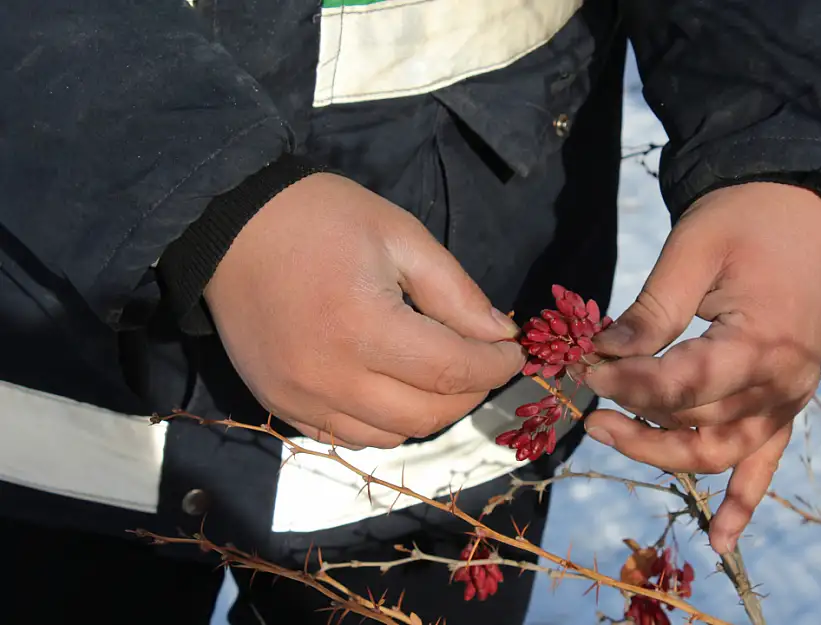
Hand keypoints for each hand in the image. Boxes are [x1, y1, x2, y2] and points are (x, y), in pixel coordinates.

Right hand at [204, 173, 524, 449]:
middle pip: (427, 415)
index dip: (495, 367)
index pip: (452, 371)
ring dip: (429, 413)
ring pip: (392, 436)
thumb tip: (501, 336)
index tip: (514, 353)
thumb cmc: (321, 218)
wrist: (229, 226)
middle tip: (482, 362)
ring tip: (440, 375)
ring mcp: (301, 399)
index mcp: (364, 326)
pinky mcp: (281, 406)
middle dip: (470, 393)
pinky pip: (350, 438)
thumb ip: (455, 292)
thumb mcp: (400, 236)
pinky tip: (393, 390)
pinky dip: (385, 424)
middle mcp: (331, 377)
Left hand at [576, 182, 820, 553]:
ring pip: (719, 452)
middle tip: (585, 403)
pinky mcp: (787, 402)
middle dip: (633, 418)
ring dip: (662, 454)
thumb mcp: (694, 250)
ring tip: (607, 433)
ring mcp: (789, 399)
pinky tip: (721, 540)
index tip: (586, 367)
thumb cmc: (749, 220)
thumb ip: (652, 312)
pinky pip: (765, 463)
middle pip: (695, 427)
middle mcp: (783, 384)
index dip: (628, 384)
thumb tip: (602, 354)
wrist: (807, 209)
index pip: (681, 386)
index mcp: (763, 344)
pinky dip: (743, 502)